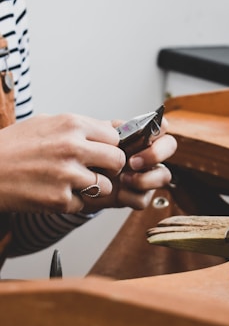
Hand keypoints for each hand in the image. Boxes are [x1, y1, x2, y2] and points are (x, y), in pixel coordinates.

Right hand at [0, 114, 124, 212]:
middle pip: (118, 160)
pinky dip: (73, 201)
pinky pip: (83, 203)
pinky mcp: (59, 199)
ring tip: (75, 182)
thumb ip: (81, 126)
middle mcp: (73, 148)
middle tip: (98, 168)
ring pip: (105, 186)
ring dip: (94, 187)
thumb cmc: (14, 144)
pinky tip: (56, 191)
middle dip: (111, 166)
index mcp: (72, 124)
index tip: (105, 150)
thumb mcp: (47, 122)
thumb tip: (111, 129)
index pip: (115, 136)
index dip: (111, 145)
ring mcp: (67, 175)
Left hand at [81, 117, 176, 212]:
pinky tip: (117, 192)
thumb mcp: (98, 139)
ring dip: (143, 179)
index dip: (157, 129)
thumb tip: (123, 129)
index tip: (142, 136)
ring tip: (123, 179)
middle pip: (170, 146)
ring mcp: (147, 175)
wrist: (81, 180)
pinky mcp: (140, 195)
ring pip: (164, 175)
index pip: (160, 125)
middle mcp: (148, 154)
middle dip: (155, 154)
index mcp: (140, 136)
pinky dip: (129, 196)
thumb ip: (111, 132)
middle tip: (133, 162)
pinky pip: (144, 198)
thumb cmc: (92, 156)